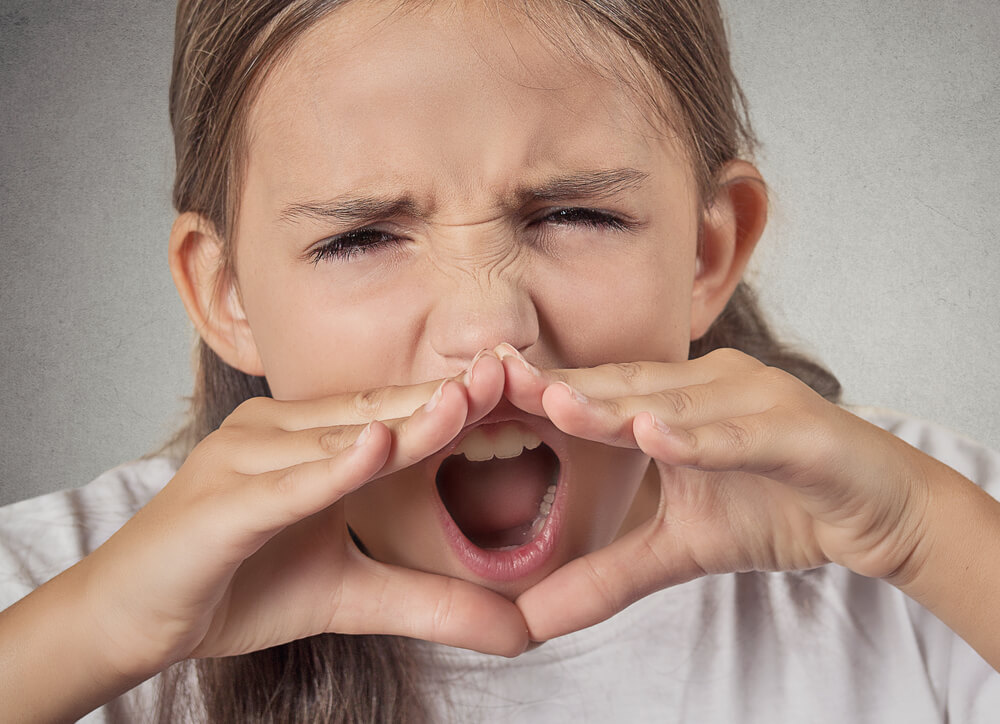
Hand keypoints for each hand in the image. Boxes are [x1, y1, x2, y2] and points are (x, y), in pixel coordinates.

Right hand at [80, 351, 526, 680]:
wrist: (136, 619)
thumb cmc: (238, 586)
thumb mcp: (350, 596)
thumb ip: (428, 601)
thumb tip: (518, 632)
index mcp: (309, 439)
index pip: (394, 412)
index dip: (453, 401)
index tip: (519, 385)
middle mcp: (277, 431)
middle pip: (374, 411)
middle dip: (443, 396)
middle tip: (510, 371)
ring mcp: (243, 459)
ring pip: (334, 439)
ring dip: (401, 424)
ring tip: (463, 404)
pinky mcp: (218, 504)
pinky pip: (282, 485)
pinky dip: (328, 470)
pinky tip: (374, 451)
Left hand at [501, 347, 933, 640]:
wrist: (877, 513)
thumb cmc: (776, 508)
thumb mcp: (680, 549)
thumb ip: (609, 576)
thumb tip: (531, 620)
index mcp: (676, 401)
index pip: (597, 395)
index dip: (540, 394)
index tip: (475, 391)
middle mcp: (710, 385)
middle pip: (624, 388)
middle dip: (561, 387)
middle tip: (491, 378)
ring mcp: (756, 400)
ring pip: (678, 404)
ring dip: (620, 404)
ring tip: (561, 403)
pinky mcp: (800, 431)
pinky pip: (744, 434)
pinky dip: (704, 438)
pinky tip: (661, 436)